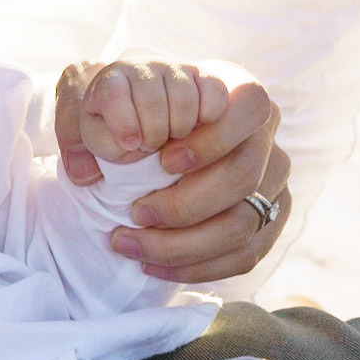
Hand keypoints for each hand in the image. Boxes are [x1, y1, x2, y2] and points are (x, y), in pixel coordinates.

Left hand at [56, 60, 291, 283]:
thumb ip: (90, 106)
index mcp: (241, 93)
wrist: (148, 136)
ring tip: (132, 245)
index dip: (211, 140)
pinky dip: (197, 268)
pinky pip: (243, 256)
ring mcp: (274, 184)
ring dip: (183, 246)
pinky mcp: (269, 222)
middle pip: (243, 178)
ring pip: (242, 226)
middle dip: (184, 205)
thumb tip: (84, 170)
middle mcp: (267, 138)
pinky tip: (153, 266)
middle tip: (135, 214)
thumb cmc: (132, 107)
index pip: (250, 108)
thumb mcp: (107, 91)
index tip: (162, 162)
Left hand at [67, 60, 229, 162]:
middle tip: (149, 149)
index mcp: (108, 80)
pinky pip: (215, 96)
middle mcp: (144, 67)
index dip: (122, 121)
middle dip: (152, 135)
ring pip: (185, 101)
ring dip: (179, 133)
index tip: (130, 144)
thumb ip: (76, 152)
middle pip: (151, 99)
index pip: (111, 91)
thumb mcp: (84, 139)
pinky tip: (195, 131)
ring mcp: (178, 71)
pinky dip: (207, 119)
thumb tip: (84, 174)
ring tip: (170, 146)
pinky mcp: (208, 81)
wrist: (139, 116)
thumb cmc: (111, 131)